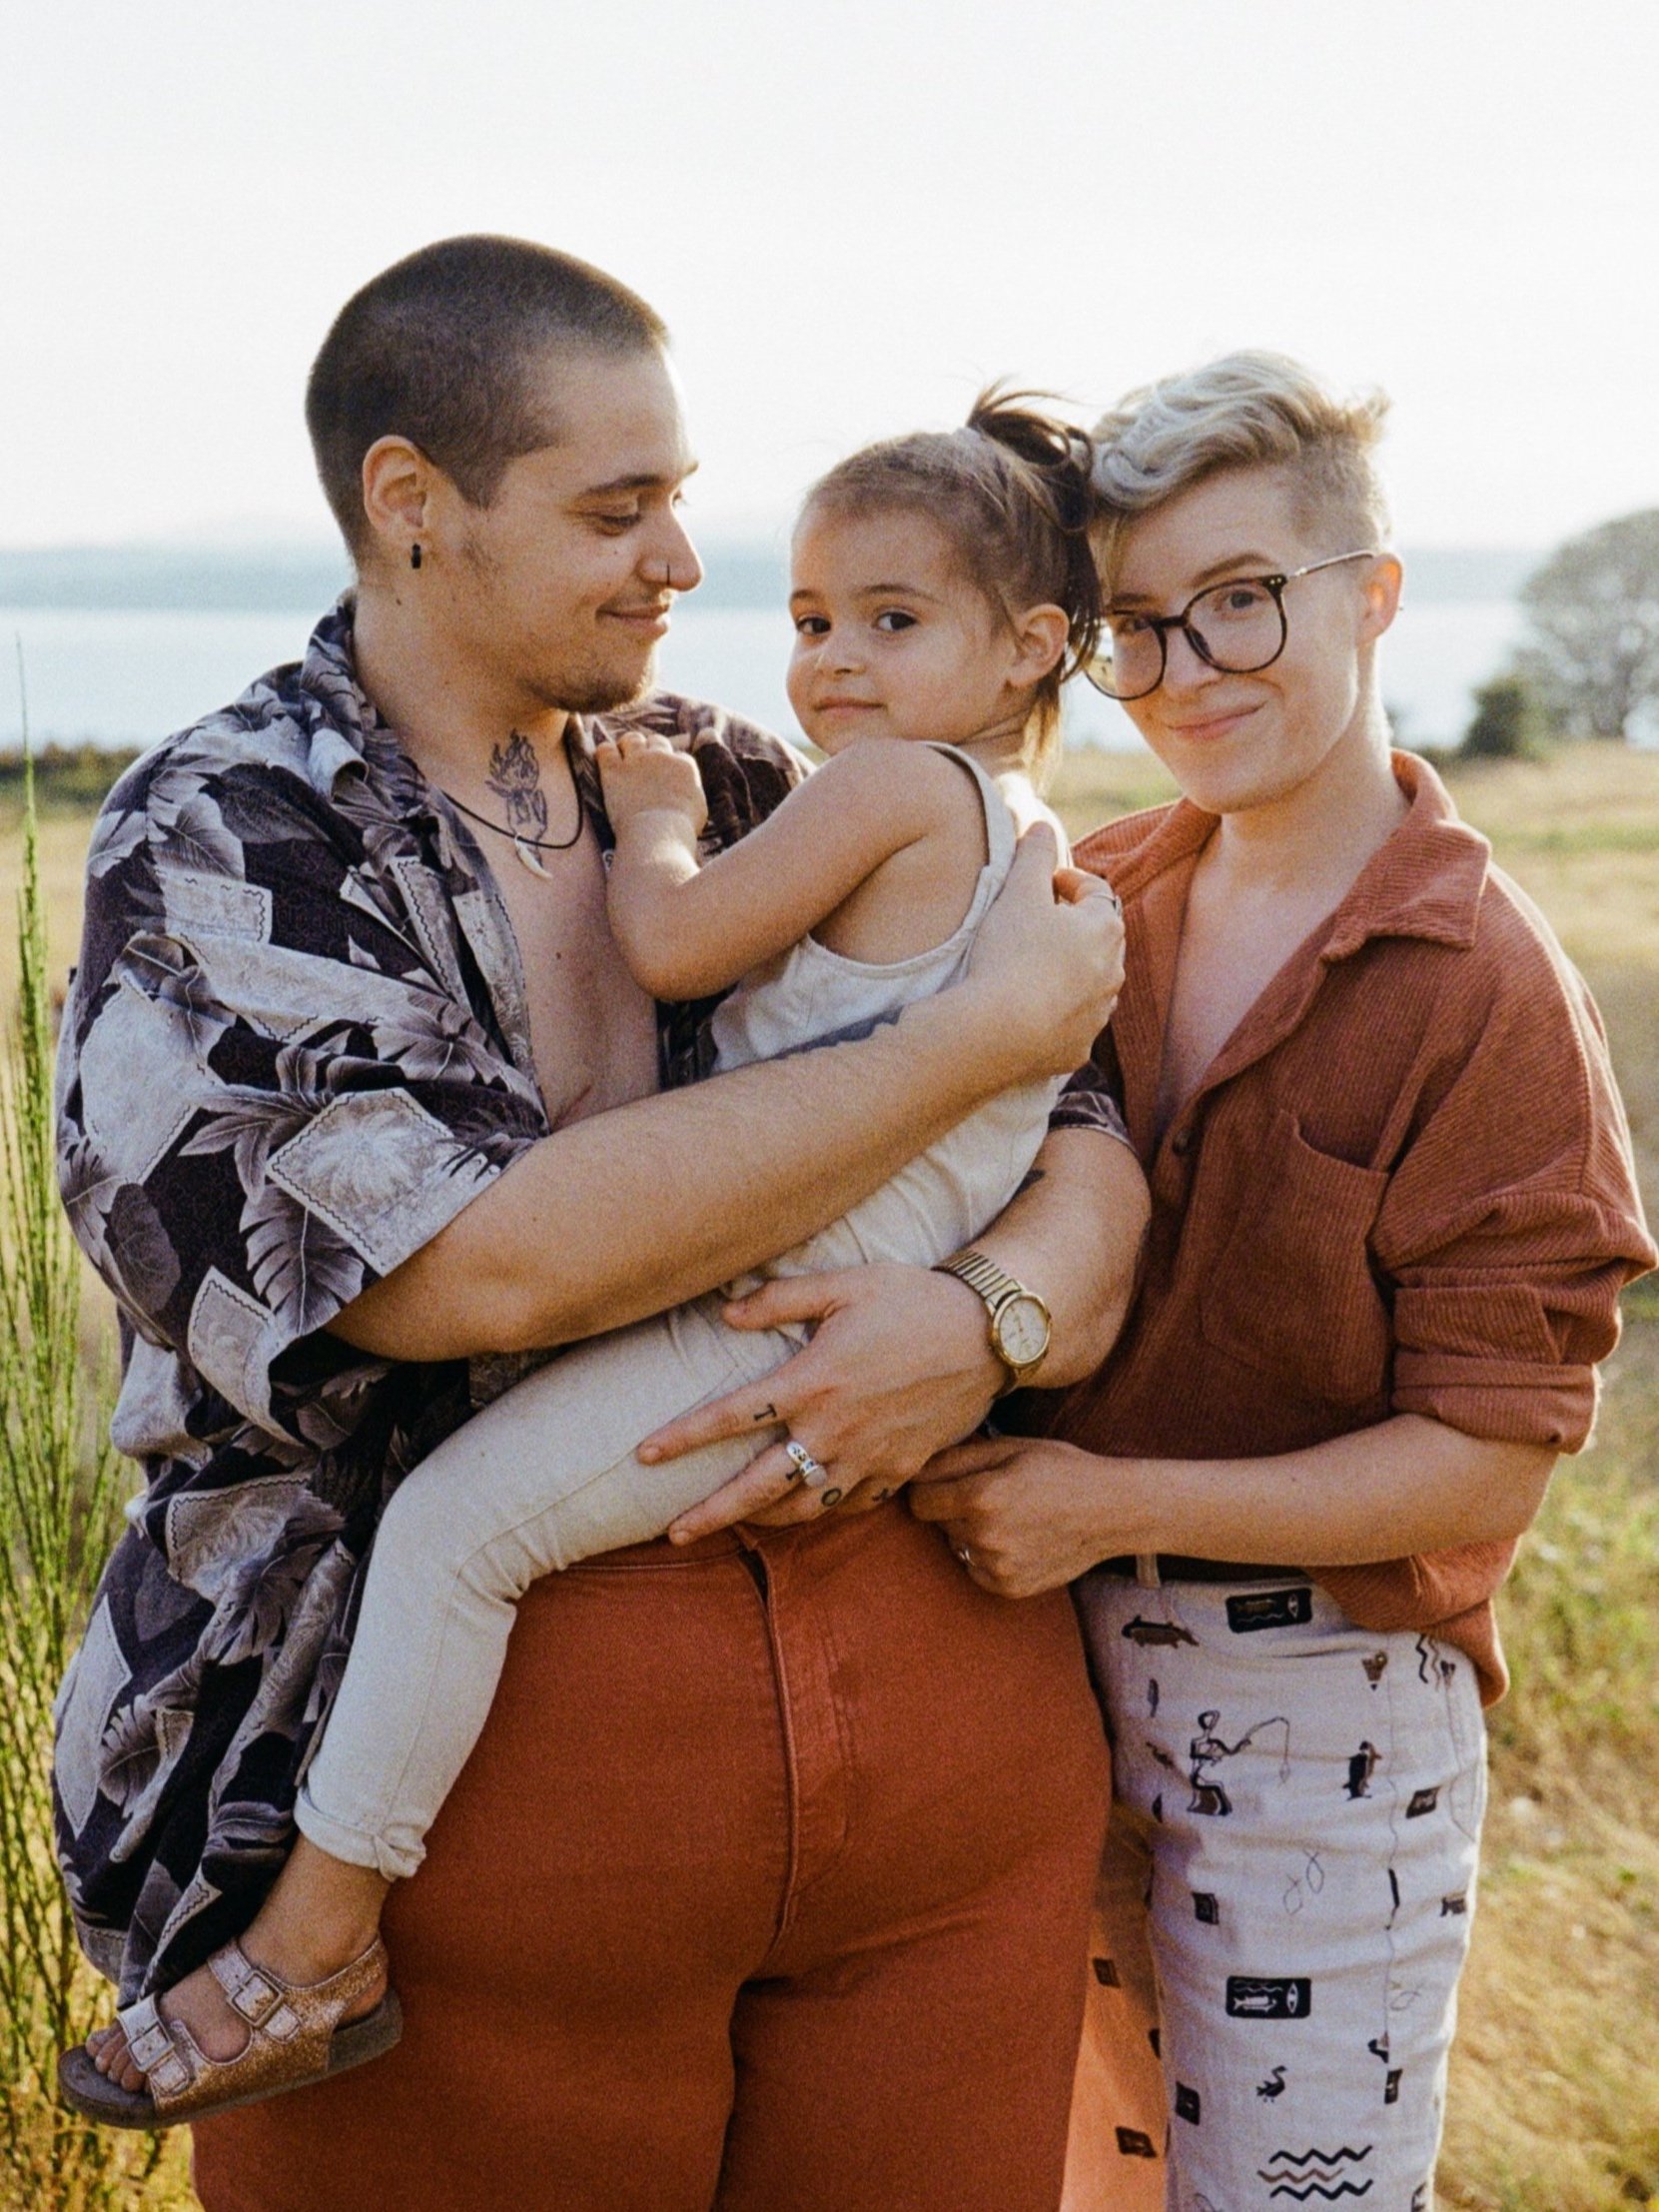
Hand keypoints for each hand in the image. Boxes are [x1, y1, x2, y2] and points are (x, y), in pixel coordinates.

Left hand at [594, 729, 708, 839]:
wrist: (658, 832)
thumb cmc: (681, 828)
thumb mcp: (699, 810)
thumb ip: (692, 794)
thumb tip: (688, 794)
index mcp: (685, 767)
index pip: (679, 756)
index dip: (672, 765)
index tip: (666, 777)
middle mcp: (662, 757)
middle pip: (656, 741)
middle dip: (651, 749)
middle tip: (644, 763)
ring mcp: (637, 761)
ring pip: (632, 739)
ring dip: (628, 746)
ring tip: (623, 758)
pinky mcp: (615, 770)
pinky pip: (606, 750)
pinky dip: (605, 753)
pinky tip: (605, 762)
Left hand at [639, 1264, 1004, 1542]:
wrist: (989, 1333)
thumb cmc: (913, 1298)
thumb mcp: (844, 1284)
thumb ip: (779, 1299)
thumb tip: (724, 1314)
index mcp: (812, 1380)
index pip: (731, 1417)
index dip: (683, 1438)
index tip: (643, 1456)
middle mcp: (835, 1428)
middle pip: (759, 1486)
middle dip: (711, 1513)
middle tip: (674, 1531)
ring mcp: (870, 1456)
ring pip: (804, 1507)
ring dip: (763, 1519)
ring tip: (735, 1522)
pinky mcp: (900, 1469)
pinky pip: (853, 1506)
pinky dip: (823, 1512)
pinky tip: (806, 1508)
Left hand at [909, 1433, 1135, 1597]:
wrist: (1110, 1511)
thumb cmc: (1060, 1470)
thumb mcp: (1009, 1447)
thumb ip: (955, 1458)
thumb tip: (911, 1469)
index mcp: (981, 1497)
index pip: (918, 1500)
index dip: (929, 1487)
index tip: (946, 1481)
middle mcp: (985, 1537)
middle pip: (937, 1523)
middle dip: (953, 1507)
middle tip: (992, 1494)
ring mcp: (997, 1567)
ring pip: (956, 1546)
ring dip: (971, 1532)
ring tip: (1011, 1516)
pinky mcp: (1008, 1588)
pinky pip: (975, 1568)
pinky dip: (987, 1555)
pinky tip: (1018, 1538)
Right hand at [962, 828, 1124, 1082]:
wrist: (994, 1032)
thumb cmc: (1009, 954)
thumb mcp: (1018, 891)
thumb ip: (1034, 853)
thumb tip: (1042, 824)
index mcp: (1105, 928)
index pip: (1094, 891)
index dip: (1066, 881)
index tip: (1040, 884)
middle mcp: (1113, 972)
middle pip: (1098, 937)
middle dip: (1071, 926)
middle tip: (1034, 921)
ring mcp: (1098, 1014)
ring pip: (1089, 982)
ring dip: (1067, 970)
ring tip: (1029, 966)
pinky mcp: (1077, 1048)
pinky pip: (1072, 1022)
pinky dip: (1057, 1011)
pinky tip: (1028, 1008)